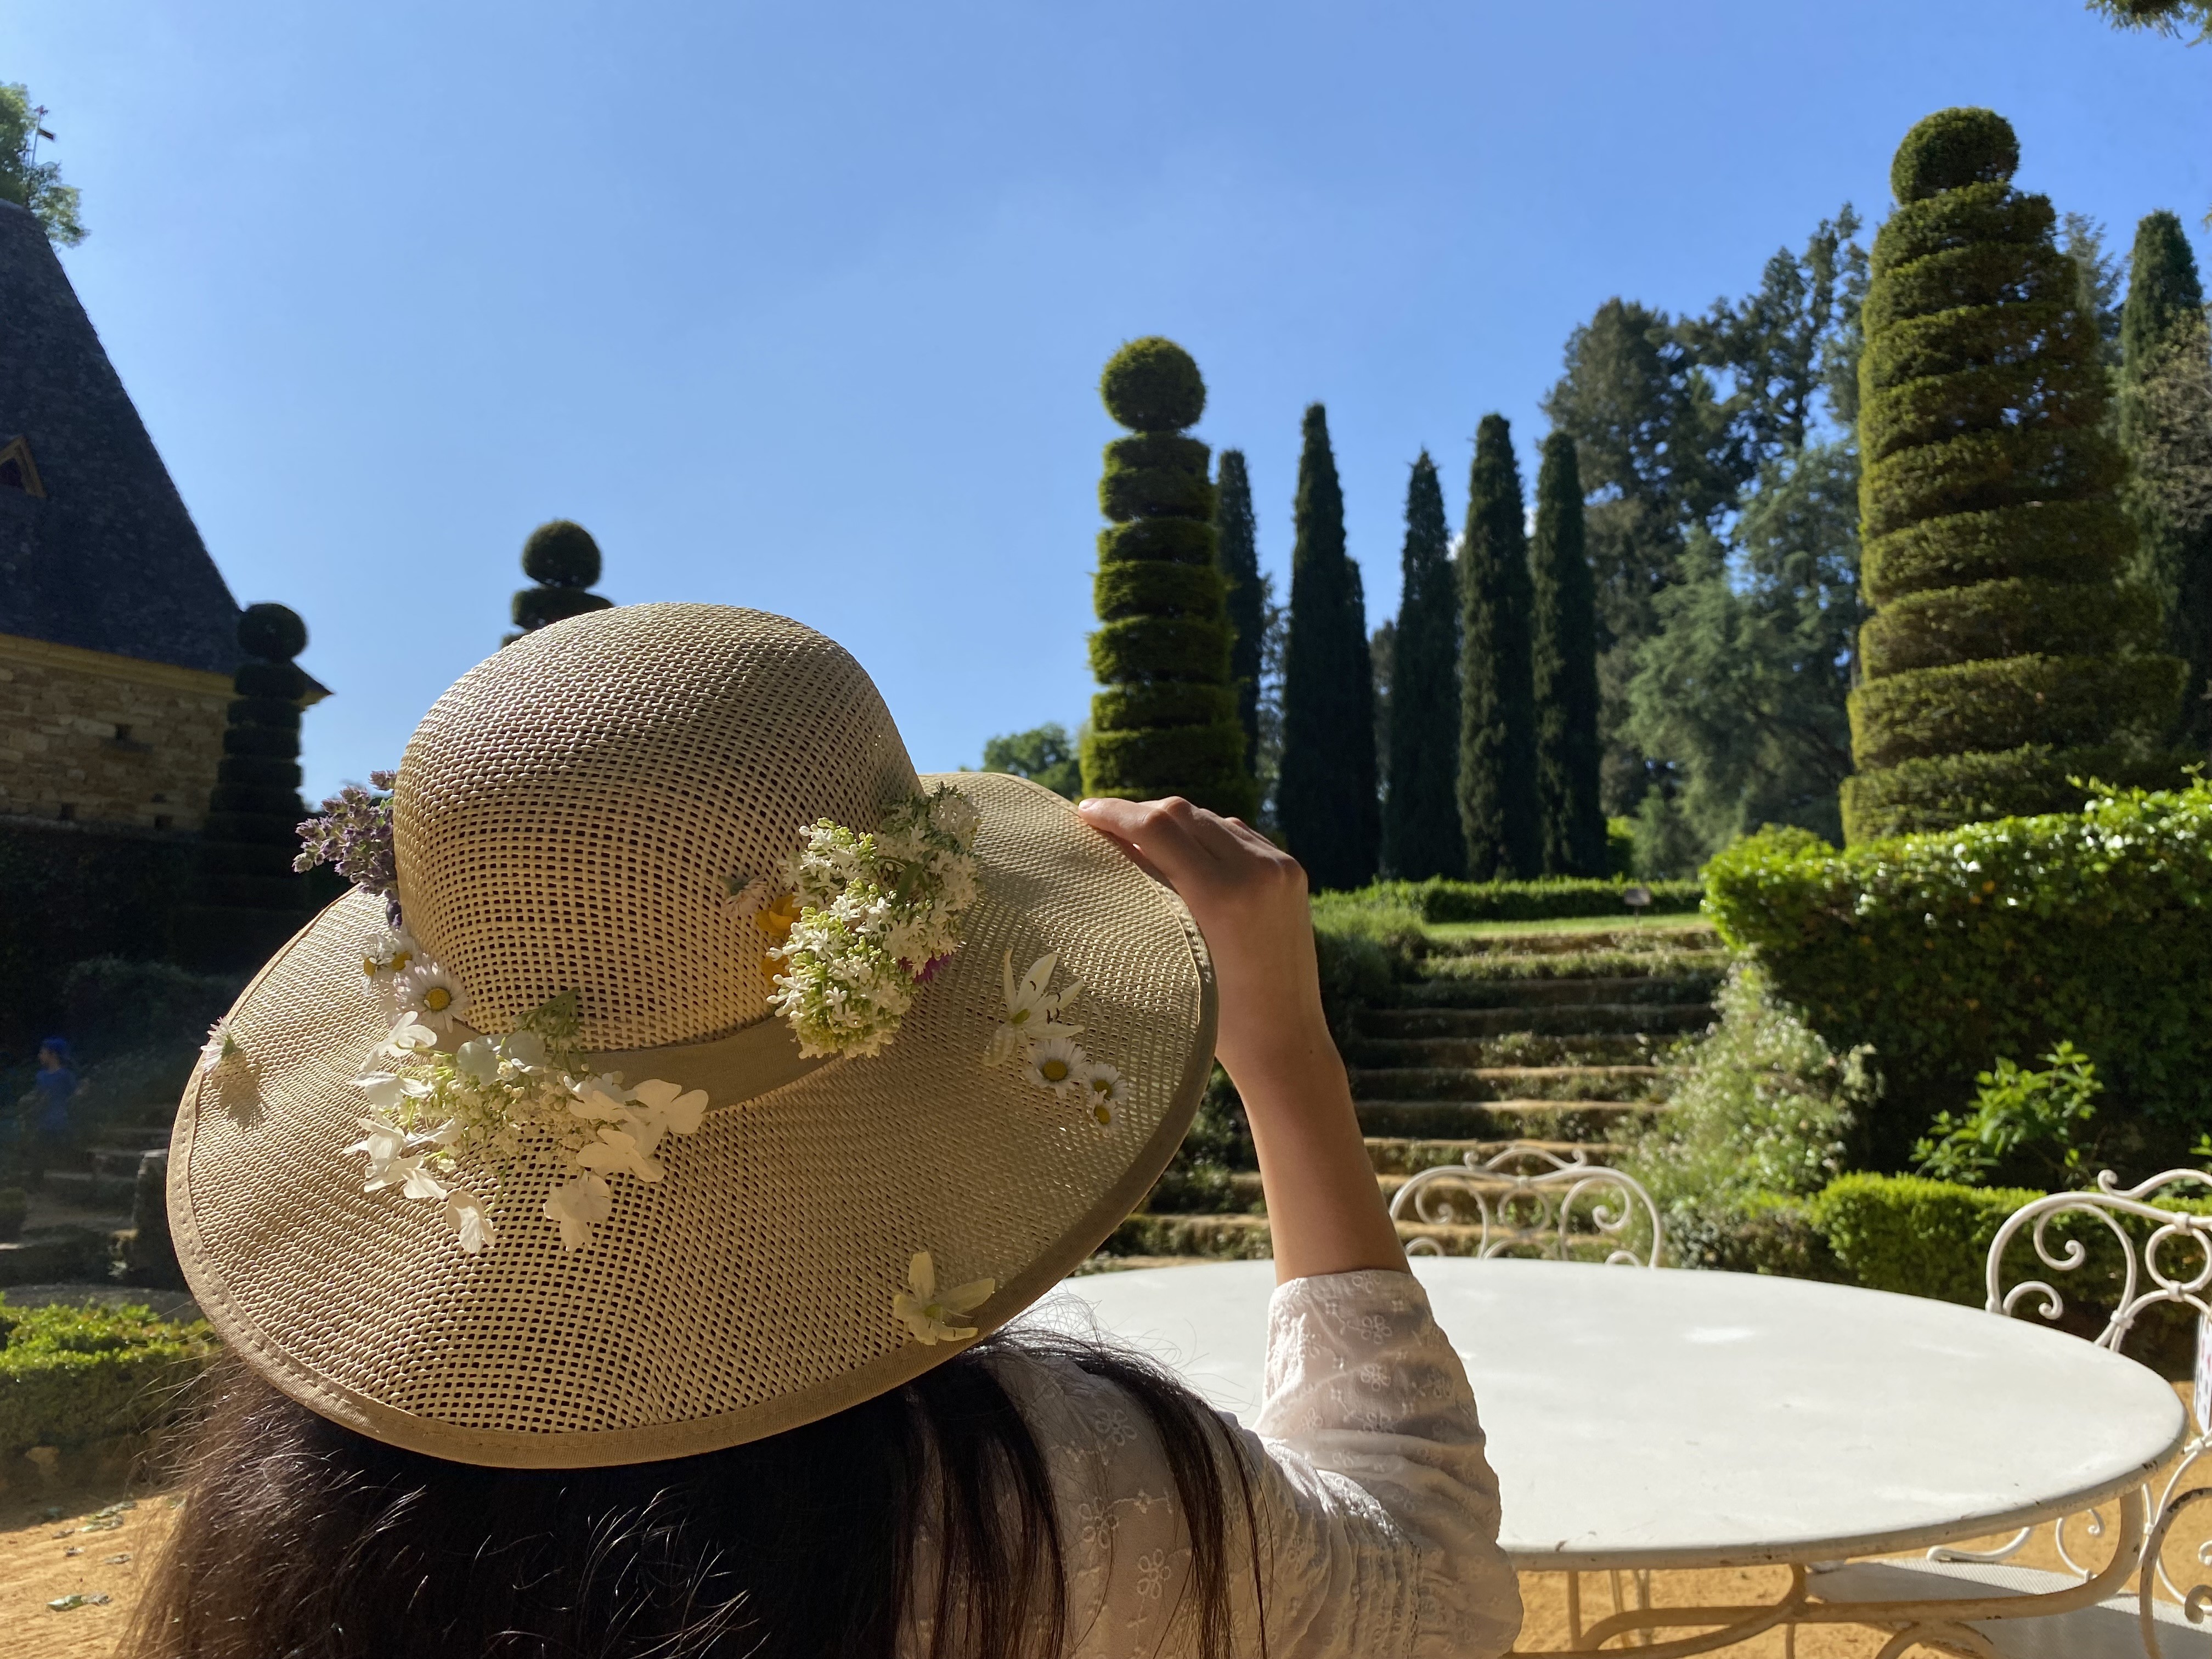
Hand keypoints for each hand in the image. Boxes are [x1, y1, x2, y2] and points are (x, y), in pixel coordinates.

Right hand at [1073, 796, 1327, 1090]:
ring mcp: (1279, 866)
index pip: (1158, 827)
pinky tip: (1186, 854)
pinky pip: (1238, 835)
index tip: (1083, 812)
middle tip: (1104, 826)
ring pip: (1211, 819)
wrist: (1284, 1039)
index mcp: (1222, 896)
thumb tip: (1109, 844)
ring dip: (1174, 824)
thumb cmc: (1216, 1016)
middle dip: (1140, 815)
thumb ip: (1146, 893)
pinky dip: (1207, 837)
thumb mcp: (1173, 951)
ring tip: (1141, 841)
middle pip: (1183, 813)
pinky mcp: (1291, 870)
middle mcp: (1256, 870)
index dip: (1114, 814)